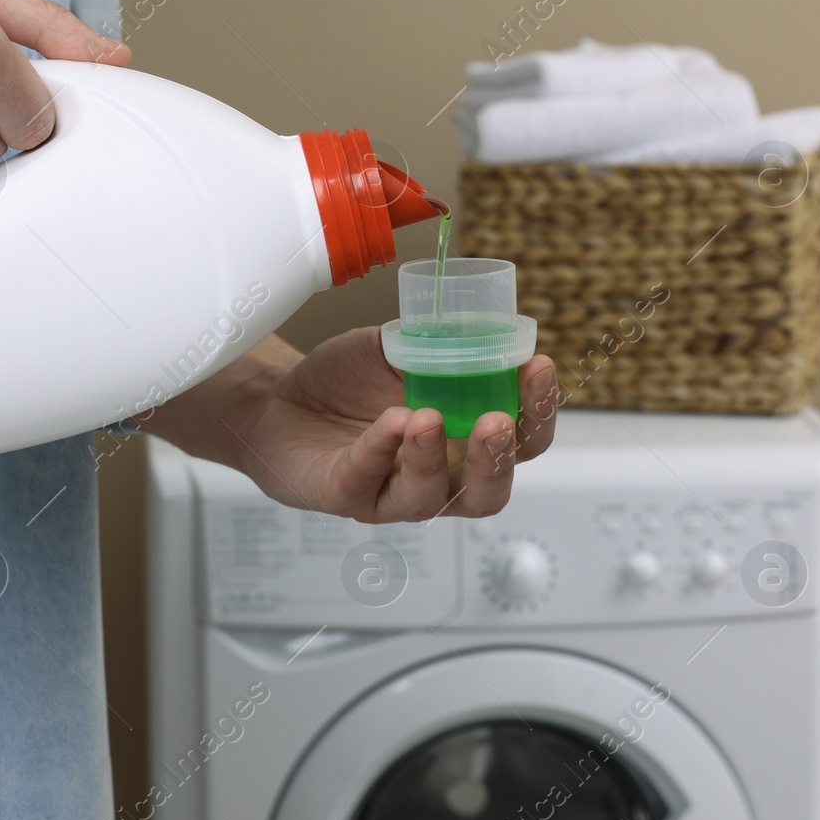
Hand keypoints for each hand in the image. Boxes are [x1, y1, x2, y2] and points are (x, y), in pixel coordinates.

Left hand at [227, 329, 558, 520]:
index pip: (523, 440)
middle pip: (489, 491)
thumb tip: (472, 320)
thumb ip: (435, 343)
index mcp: (466, 440)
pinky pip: (368, 482)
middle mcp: (438, 476)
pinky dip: (380, 451)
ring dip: (434, 459)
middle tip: (497, 422)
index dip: (539, 412)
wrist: (280, 399)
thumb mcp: (396, 350)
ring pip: (430, 499)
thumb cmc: (345, 384)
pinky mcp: (346, 496)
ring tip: (427, 418)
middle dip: (499, 458)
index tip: (537, 367)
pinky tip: (388, 423)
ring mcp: (391, 492)